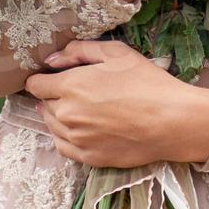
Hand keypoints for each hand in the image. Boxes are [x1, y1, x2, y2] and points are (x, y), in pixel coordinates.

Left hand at [23, 40, 208, 168]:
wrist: (172, 121)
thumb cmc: (146, 82)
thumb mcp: (116, 53)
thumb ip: (79, 51)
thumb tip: (51, 60)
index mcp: (71, 86)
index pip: (35, 85)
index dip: (42, 79)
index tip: (53, 77)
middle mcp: (67, 114)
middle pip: (43, 105)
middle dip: (53, 96)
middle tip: (75, 91)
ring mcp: (77, 139)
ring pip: (52, 126)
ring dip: (58, 116)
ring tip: (80, 109)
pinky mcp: (89, 158)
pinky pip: (63, 147)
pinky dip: (66, 136)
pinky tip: (80, 129)